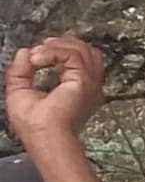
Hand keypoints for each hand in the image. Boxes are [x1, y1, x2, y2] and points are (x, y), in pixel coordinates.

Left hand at [6, 35, 106, 149]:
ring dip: (57, 47)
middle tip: (40, 50)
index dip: (59, 52)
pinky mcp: (83, 81)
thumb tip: (25, 53)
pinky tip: (38, 60)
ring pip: (82, 49)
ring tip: (38, 55)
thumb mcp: (19, 92)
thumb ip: (20, 71)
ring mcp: (88, 84)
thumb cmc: (35, 127)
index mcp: (76, 91)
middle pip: (87, 52)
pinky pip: (72, 55)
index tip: (38, 55)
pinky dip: (52, 53)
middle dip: (62, 45)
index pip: (80, 62)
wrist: (43, 136)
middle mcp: (87, 87)